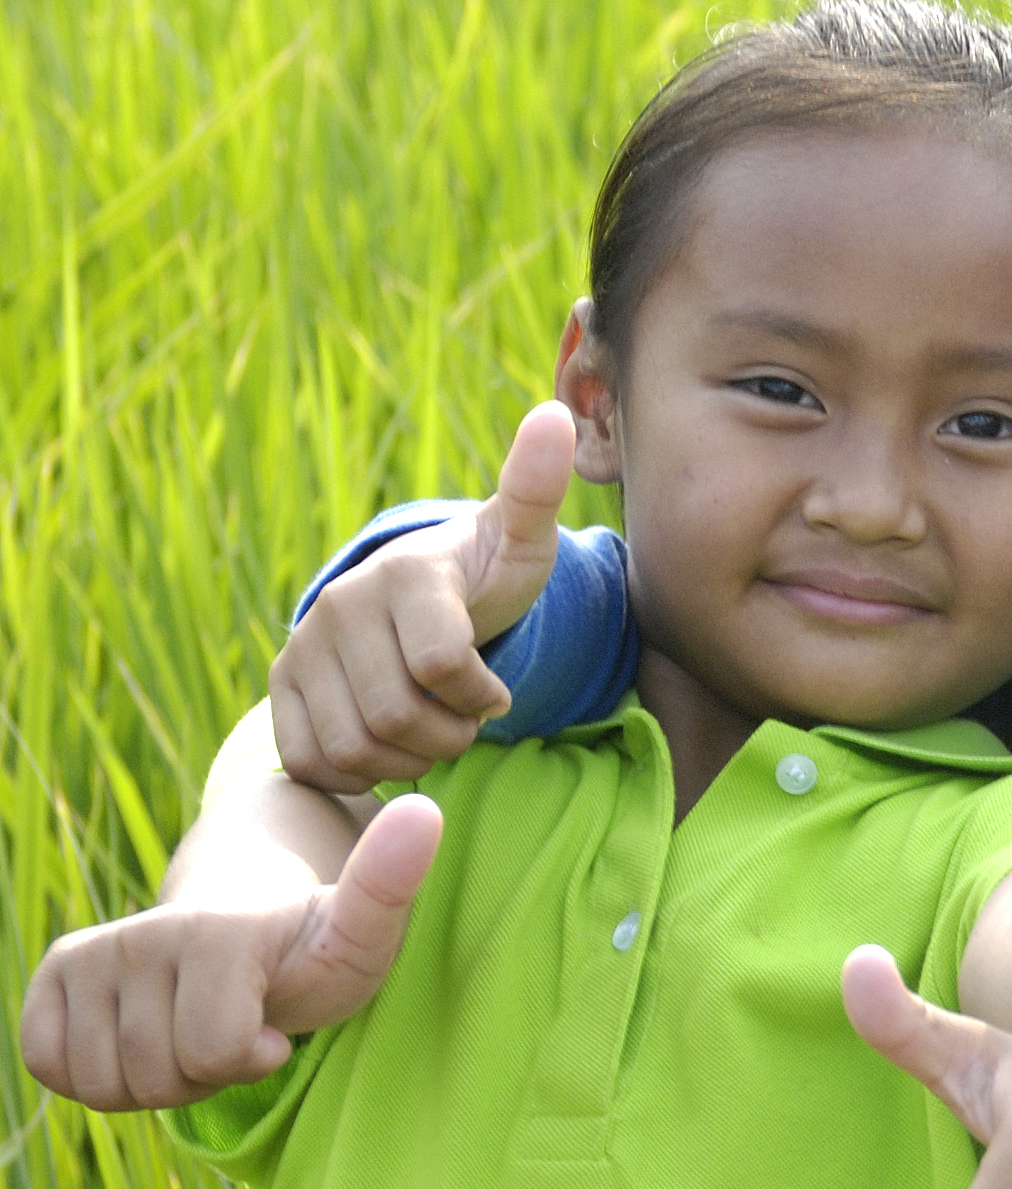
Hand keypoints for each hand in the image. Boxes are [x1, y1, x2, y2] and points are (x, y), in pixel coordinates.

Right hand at [18, 796, 442, 1110]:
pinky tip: (145, 1039)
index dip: (251, 1058)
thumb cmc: (311, 945)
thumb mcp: (364, 929)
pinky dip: (96, 1074)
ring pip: (103, 1082)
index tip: (276, 1029)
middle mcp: (144, 932)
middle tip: (236, 1029)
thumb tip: (424, 811)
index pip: (217, 1049)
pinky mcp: (55, 973)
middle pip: (159, 1075)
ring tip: (197, 1030)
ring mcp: (91, 951)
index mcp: (220, 927)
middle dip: (204, 1075)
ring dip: (155, 1081)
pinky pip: (50, 1065)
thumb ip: (388, 883)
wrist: (248, 926)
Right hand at [270, 403, 575, 788]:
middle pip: (398, 715)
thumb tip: (554, 415)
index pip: (443, 665)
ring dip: (408, 759)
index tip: (497, 692)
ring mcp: (301, 646)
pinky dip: (355, 772)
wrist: (420, 597)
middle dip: (450, 736)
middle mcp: (340, 607)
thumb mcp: (520, 539)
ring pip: (354, 745)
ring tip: (432, 734)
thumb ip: (536, 490)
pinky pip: (308, 760)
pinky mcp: (280, 685)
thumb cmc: (483, 575)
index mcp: (404, 575)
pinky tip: (388, 748)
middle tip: (467, 724)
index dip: (482, 696)